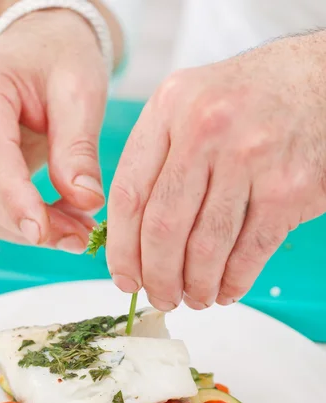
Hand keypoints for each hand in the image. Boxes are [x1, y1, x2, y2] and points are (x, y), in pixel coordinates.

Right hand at [0, 9, 107, 251]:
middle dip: (32, 225)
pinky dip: (19, 222)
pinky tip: (55, 221)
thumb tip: (85, 202)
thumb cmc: (59, 60)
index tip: (45, 233)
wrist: (39, 49)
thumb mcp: (81, 94)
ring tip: (75, 231)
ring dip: (27, 230)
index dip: (16, 200)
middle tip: (81, 239)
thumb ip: (79, 150)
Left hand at [107, 33, 325, 308]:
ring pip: (206, 247)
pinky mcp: (290, 188)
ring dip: (196, 286)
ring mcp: (251, 158)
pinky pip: (250, 252)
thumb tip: (130, 239)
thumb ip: (155, 161)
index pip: (128, 195)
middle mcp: (206, 129)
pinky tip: (225, 289)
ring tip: (194, 298)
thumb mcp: (187, 107)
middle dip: (158, 277)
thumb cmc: (247, 101)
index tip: (124, 278)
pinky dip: (234, 281)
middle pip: (164, 228)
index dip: (122, 249)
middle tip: (160, 297)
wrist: (320, 80)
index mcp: (169, 107)